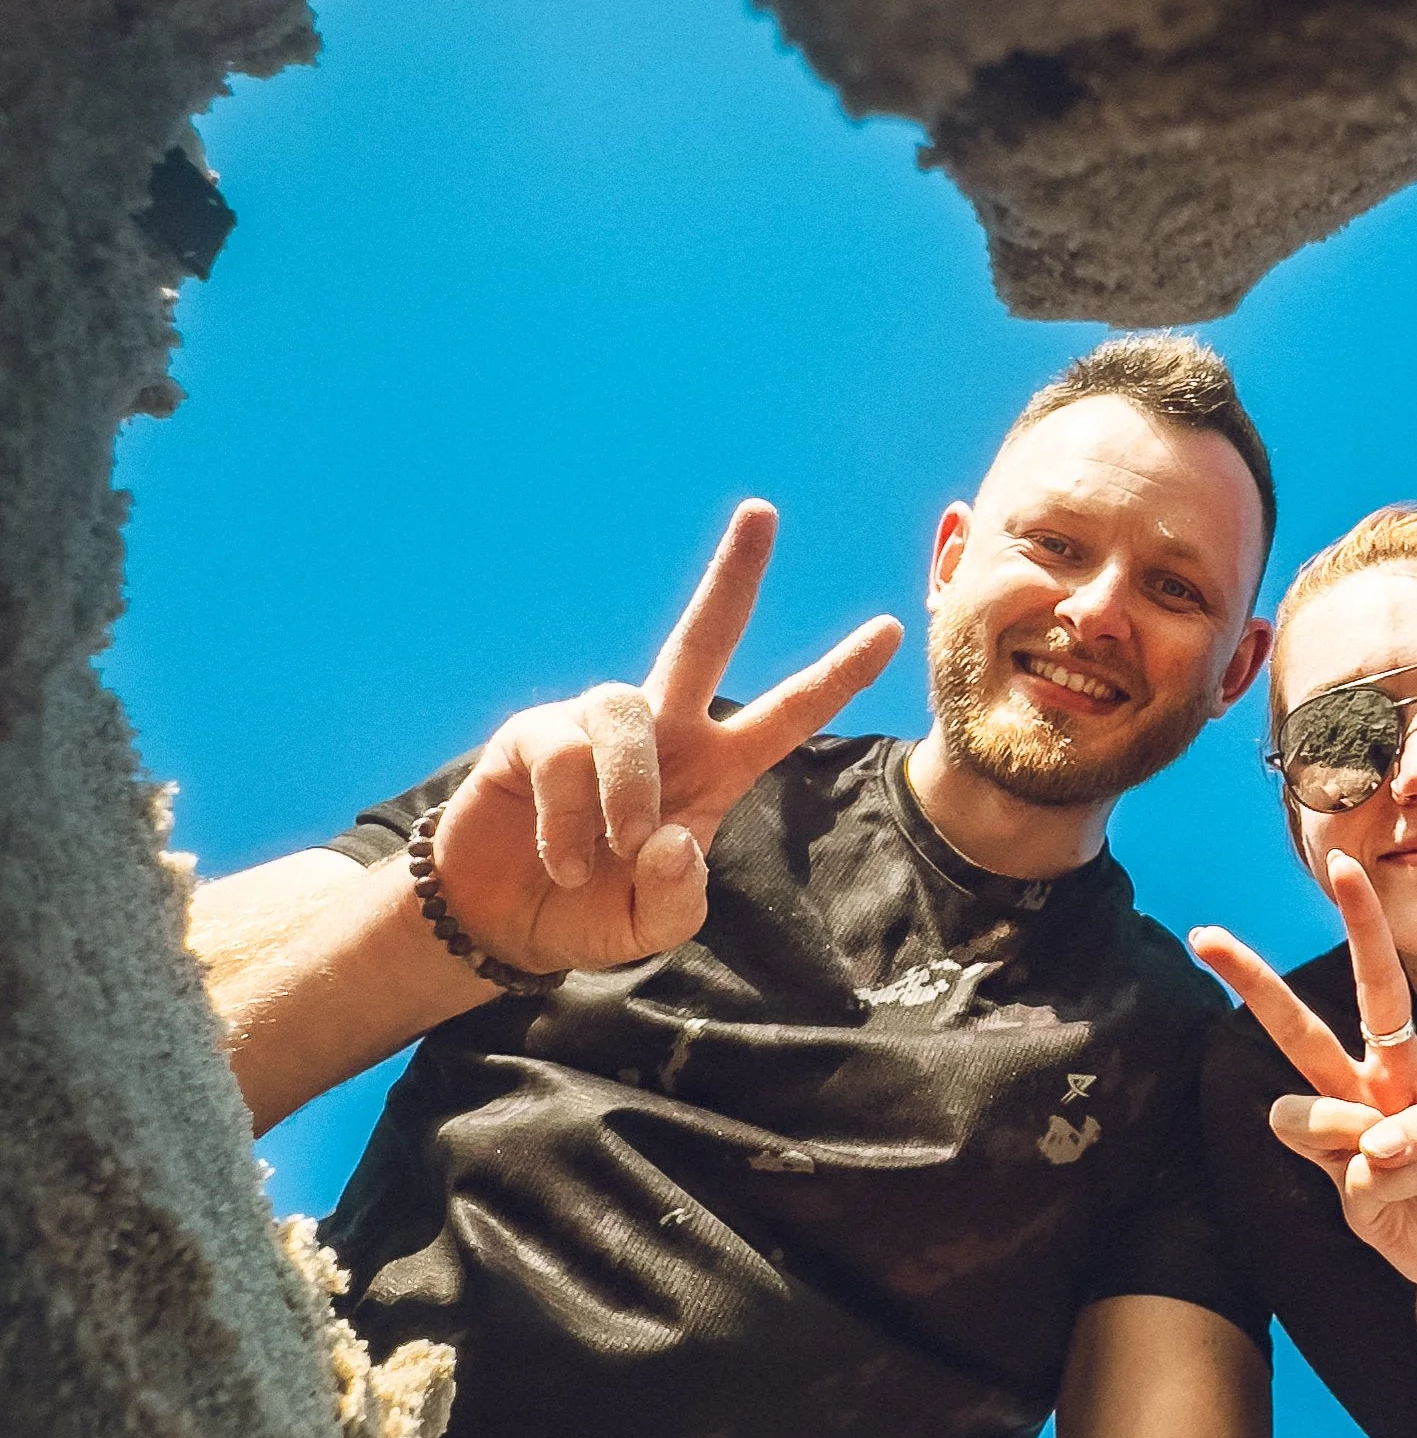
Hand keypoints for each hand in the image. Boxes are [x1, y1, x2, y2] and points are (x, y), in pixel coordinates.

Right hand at [427, 502, 901, 975]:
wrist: (504, 922)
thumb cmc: (593, 910)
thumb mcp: (652, 925)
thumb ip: (677, 896)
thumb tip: (671, 839)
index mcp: (712, 769)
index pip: (785, 715)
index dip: (836, 675)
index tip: (891, 629)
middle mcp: (661, 730)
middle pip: (702, 638)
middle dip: (732, 576)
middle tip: (763, 513)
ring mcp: (594, 725)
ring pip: (628, 716)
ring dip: (626, 793)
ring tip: (607, 858)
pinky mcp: (534, 735)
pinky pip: (565, 757)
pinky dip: (569, 821)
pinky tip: (561, 860)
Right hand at [1191, 852, 1416, 1286]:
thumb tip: (1372, 1139)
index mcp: (1401, 1062)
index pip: (1378, 985)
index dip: (1362, 926)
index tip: (1344, 864)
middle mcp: (1363, 1093)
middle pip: (1295, 1032)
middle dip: (1251, 982)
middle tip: (1204, 935)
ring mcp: (1346, 1144)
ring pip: (1298, 1113)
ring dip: (1354, 1130)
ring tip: (1413, 1154)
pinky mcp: (1346, 1194)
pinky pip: (1358, 1174)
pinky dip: (1408, 1181)